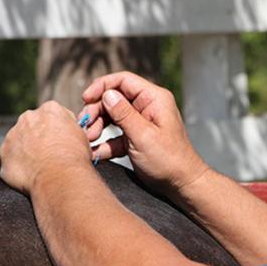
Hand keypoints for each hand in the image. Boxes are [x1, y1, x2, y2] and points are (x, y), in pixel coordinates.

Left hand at [0, 101, 92, 194]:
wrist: (60, 177)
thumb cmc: (74, 157)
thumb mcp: (82, 135)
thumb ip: (70, 127)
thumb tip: (67, 131)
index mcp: (50, 110)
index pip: (52, 115)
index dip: (58, 129)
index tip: (62, 140)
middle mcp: (28, 117)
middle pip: (32, 125)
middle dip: (38, 137)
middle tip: (50, 153)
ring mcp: (13, 134)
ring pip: (19, 141)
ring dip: (27, 151)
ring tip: (41, 165)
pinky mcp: (4, 152)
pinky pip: (11, 158)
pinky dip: (19, 165)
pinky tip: (32, 173)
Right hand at [80, 71, 208, 193]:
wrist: (181, 184)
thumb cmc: (169, 160)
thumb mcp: (143, 136)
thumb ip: (124, 114)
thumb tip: (107, 94)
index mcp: (154, 99)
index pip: (123, 81)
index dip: (102, 87)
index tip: (85, 98)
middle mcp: (147, 107)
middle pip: (113, 99)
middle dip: (96, 111)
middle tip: (84, 126)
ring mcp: (141, 123)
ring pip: (111, 117)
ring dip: (97, 127)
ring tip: (88, 139)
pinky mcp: (135, 139)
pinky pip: (115, 136)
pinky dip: (104, 143)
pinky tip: (94, 152)